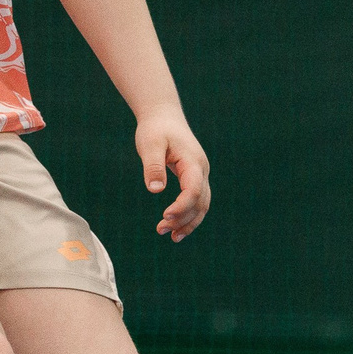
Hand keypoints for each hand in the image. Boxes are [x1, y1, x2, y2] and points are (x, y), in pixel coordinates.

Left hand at [137, 112, 209, 240]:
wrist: (163, 116)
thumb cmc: (155, 129)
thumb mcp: (150, 144)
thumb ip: (153, 166)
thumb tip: (155, 190)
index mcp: (193, 161)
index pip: (193, 190)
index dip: (181, 206)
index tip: (164, 217)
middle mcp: (201, 170)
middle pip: (200, 201)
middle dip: (183, 219)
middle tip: (161, 230)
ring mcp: (200, 175)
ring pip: (202, 204)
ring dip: (188, 222)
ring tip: (171, 237)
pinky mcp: (194, 178)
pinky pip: (197, 201)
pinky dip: (189, 215)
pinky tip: (176, 228)